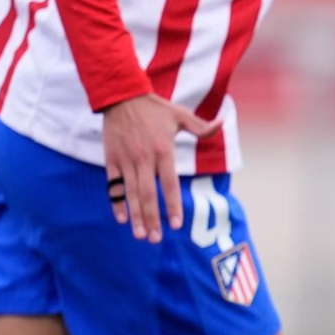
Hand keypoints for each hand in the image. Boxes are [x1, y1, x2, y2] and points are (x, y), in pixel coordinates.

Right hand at [102, 93, 221, 242]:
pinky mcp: (111, 158)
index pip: (170, 184)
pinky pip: (113, 184)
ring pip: (131, 193)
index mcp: (163, 151)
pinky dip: (116, 202)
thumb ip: (202, 127)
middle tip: (156, 240)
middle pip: (148, 195)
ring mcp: (126, 159)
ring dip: (136, 216)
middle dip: (152, 219)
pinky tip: (122, 218)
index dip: (172, 206)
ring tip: (141, 235)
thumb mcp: (180, 115)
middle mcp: (144, 158)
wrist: (120, 94)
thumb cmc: (154, 107)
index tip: (176, 225)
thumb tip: (223, 124)